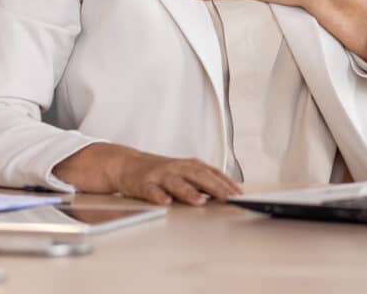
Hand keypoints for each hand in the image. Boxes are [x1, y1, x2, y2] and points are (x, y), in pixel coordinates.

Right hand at [113, 150, 242, 205]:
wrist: (127, 164)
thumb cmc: (161, 172)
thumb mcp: (184, 172)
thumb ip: (202, 181)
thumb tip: (226, 193)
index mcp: (189, 165)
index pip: (212, 173)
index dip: (226, 183)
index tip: (239, 194)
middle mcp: (177, 168)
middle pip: (198, 176)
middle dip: (215, 187)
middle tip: (228, 198)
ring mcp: (160, 175)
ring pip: (176, 183)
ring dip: (188, 192)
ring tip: (200, 201)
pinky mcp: (144, 184)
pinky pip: (152, 191)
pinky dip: (158, 196)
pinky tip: (166, 202)